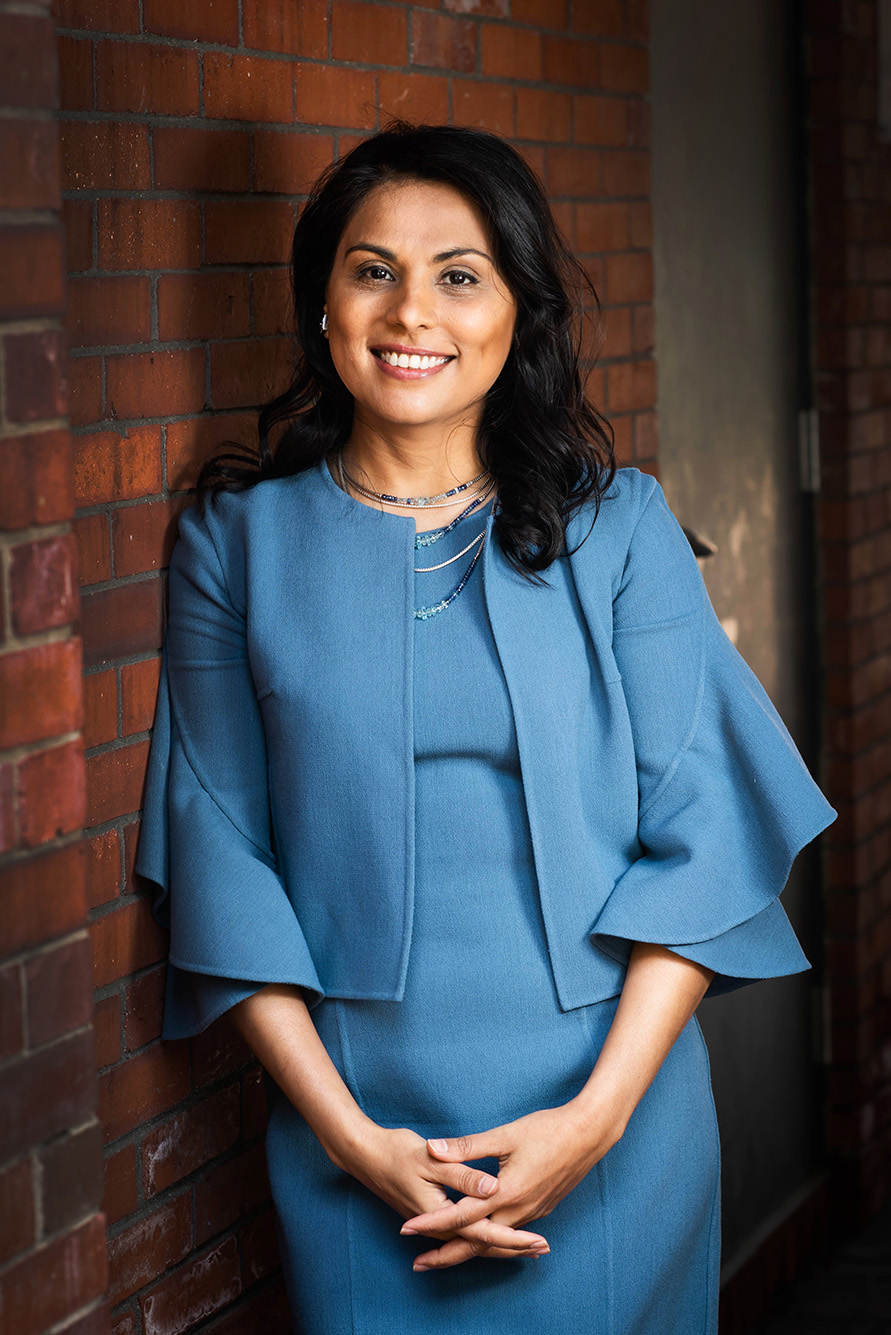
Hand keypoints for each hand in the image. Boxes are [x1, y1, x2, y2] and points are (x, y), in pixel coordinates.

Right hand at [344, 1124, 551, 1265]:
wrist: (364, 1156)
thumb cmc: (395, 1152)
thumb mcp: (429, 1158)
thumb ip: (462, 1172)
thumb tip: (490, 1187)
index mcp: (442, 1211)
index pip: (484, 1231)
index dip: (513, 1237)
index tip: (537, 1242)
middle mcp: (439, 1224)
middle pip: (481, 1243)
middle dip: (513, 1247)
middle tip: (543, 1250)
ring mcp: (435, 1222)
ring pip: (473, 1241)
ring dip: (501, 1245)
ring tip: (529, 1248)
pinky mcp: (432, 1215)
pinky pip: (464, 1233)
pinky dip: (484, 1236)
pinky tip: (496, 1230)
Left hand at [399, 1101, 621, 1270]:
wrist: (589, 1134)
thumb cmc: (547, 1129)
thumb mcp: (504, 1135)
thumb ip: (467, 1147)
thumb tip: (433, 1149)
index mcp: (505, 1193)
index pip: (459, 1216)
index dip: (431, 1224)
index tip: (406, 1231)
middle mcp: (518, 1211)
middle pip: (475, 1243)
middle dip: (446, 1255)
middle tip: (419, 1265)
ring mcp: (532, 1213)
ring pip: (494, 1242)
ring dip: (468, 1250)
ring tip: (444, 1255)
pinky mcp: (542, 1209)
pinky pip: (511, 1234)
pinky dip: (492, 1242)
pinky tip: (485, 1240)